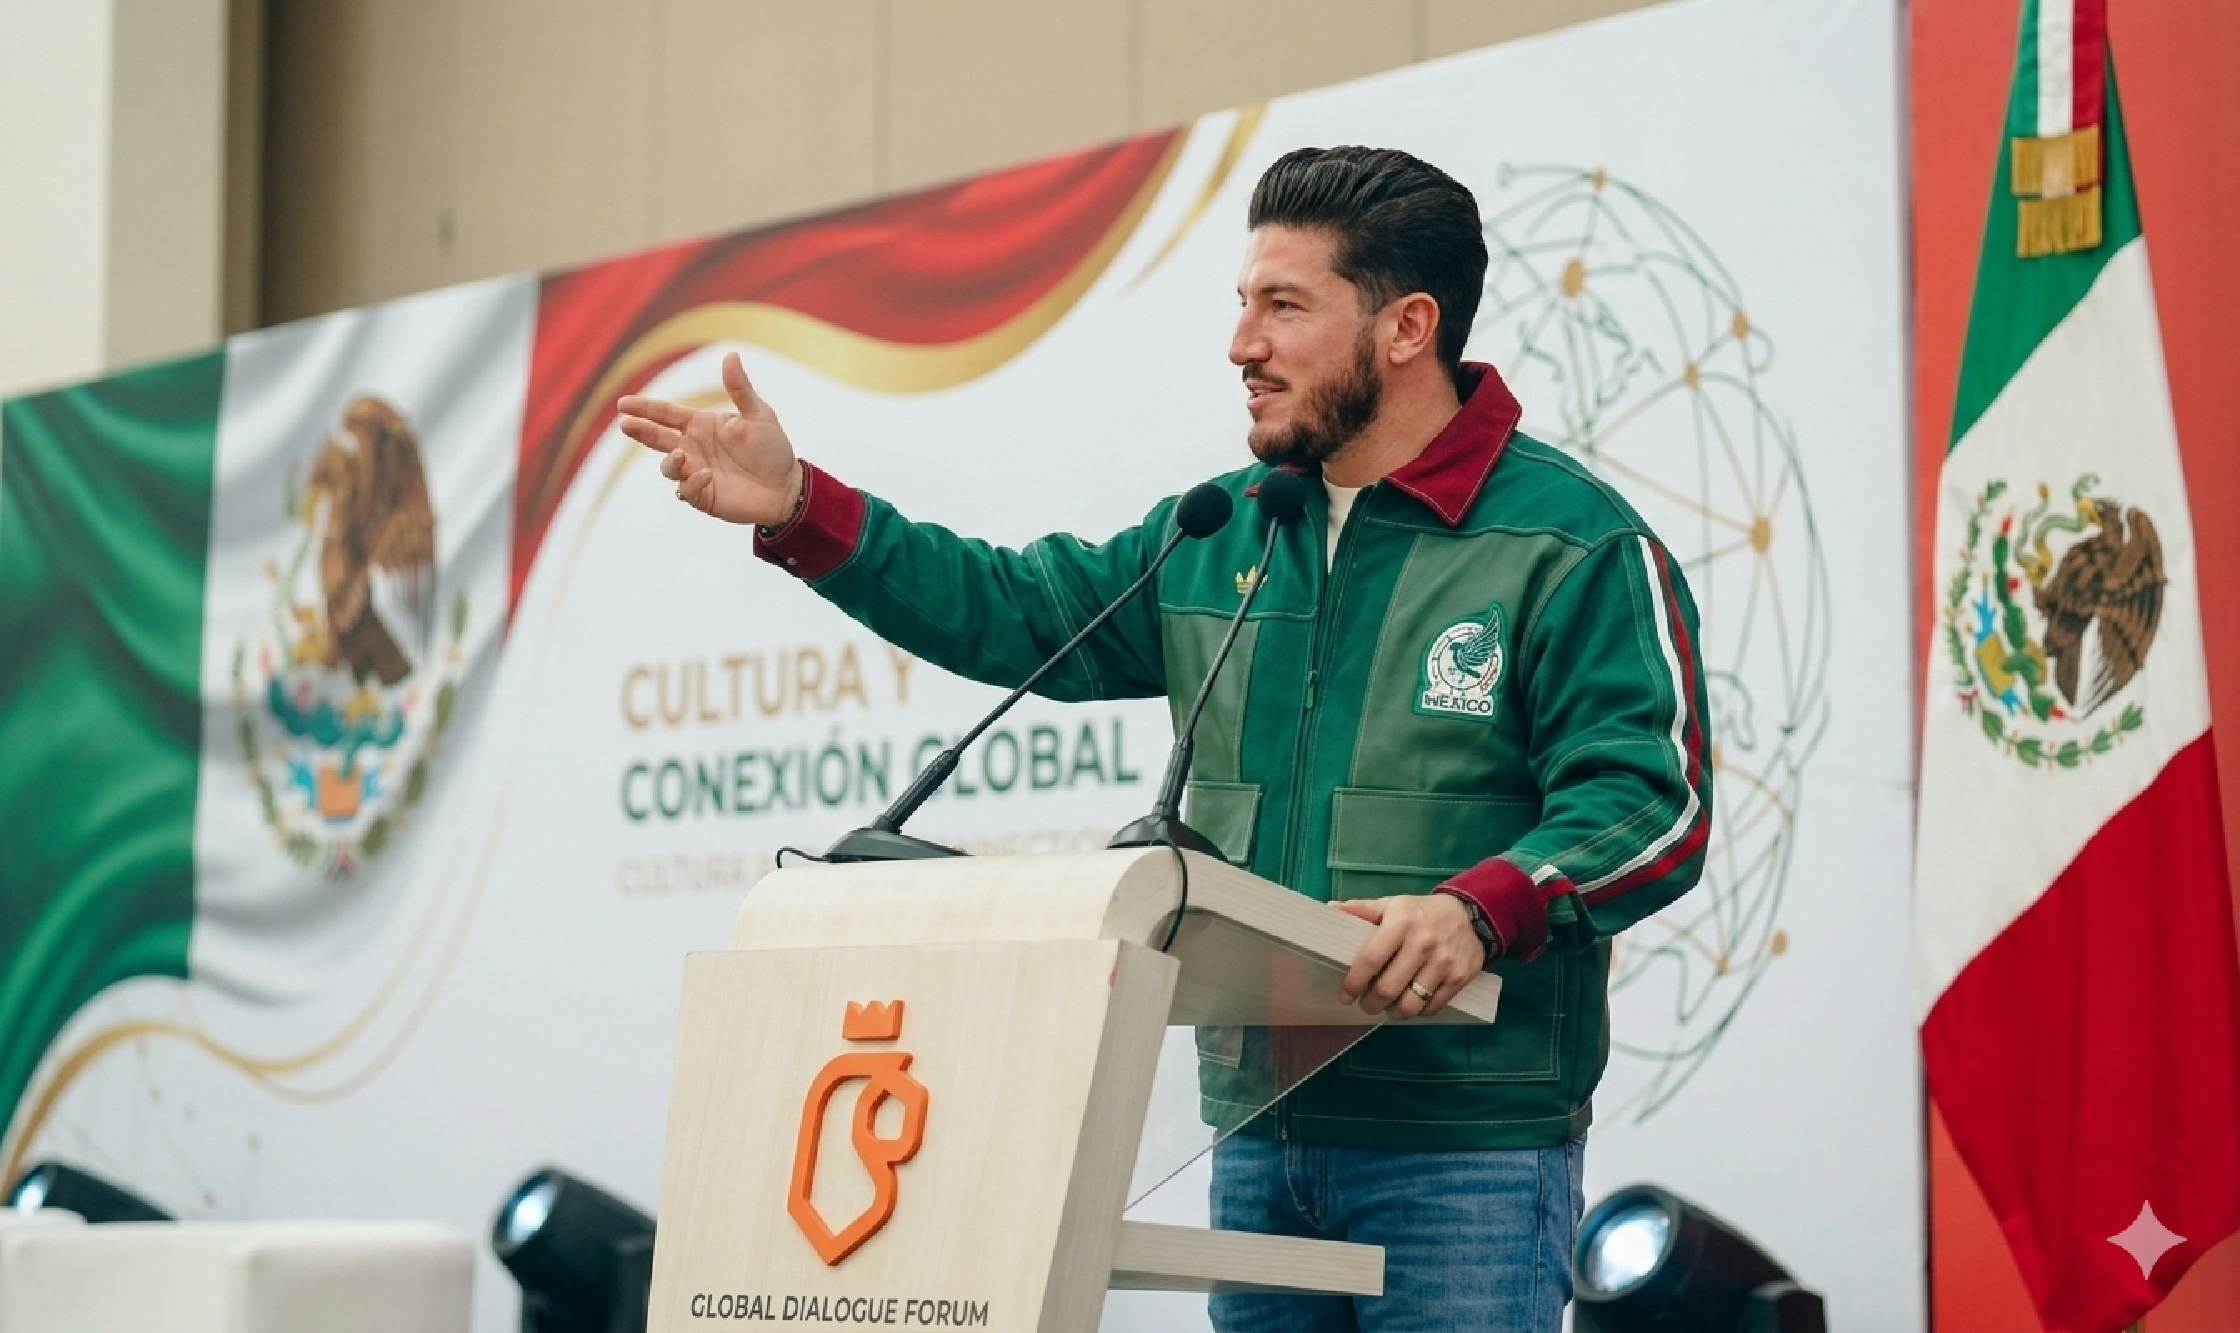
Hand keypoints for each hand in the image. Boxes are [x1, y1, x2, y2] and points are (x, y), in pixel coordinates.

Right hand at [616, 352, 801, 525]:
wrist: (787, 488)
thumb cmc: (772, 449)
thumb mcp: (758, 414)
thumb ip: (740, 389)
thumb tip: (730, 355)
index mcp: (701, 425)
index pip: (666, 414)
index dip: (645, 408)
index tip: (624, 403)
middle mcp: (693, 447)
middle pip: (658, 438)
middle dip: (640, 430)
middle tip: (626, 423)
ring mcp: (695, 472)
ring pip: (668, 466)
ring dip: (670, 461)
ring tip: (680, 455)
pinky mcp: (703, 496)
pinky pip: (687, 490)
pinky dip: (691, 482)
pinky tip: (707, 475)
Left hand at [1334, 894, 1486, 1019]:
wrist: (1469, 915)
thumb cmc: (1420, 912)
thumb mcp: (1391, 905)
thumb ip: (1361, 909)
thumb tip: (1329, 910)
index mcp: (1401, 922)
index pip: (1371, 959)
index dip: (1353, 982)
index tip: (1345, 995)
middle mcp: (1423, 943)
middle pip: (1388, 988)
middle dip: (1371, 1004)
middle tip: (1366, 1004)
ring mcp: (1444, 962)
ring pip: (1411, 1004)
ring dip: (1393, 1012)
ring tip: (1388, 1008)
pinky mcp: (1459, 978)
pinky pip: (1432, 1007)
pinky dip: (1418, 1012)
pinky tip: (1410, 1003)